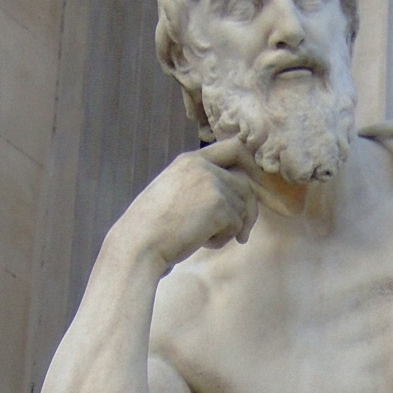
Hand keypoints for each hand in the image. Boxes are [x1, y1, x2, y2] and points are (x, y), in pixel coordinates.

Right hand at [112, 137, 259, 269]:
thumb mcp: (174, 192)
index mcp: (190, 160)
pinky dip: (223, 239)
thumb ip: (201, 186)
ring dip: (228, 229)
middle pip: (244, 184)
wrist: (139, 243)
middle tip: (242, 234)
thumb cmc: (152, 227)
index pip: (234, 148)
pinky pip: (236, 225)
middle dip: (248, 210)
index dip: (249, 166)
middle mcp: (203, 167)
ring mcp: (212, 184)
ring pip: (241, 207)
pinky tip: (201, 243)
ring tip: (203, 239)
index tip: (253, 189)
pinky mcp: (219, 205)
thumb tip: (236, 199)